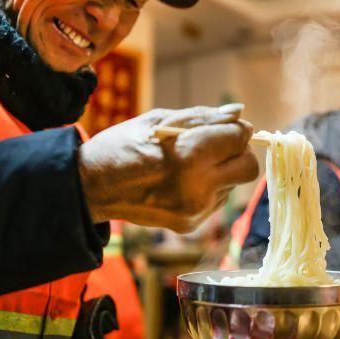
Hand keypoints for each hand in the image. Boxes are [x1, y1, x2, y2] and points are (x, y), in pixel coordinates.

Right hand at [78, 104, 258, 231]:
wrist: (90, 188)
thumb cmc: (123, 145)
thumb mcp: (160, 119)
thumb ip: (204, 118)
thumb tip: (238, 113)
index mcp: (190, 154)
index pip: (240, 138)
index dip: (236, 129)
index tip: (225, 127)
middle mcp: (198, 186)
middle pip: (249, 168)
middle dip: (239, 153)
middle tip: (218, 145)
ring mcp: (195, 209)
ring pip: (234, 185)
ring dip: (223, 171)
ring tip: (190, 163)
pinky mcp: (190, 224)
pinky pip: (217, 201)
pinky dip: (209, 188)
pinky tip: (183, 181)